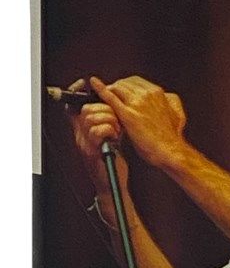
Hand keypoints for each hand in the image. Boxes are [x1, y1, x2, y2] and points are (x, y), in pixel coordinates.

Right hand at [67, 79, 128, 195]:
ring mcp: (84, 143)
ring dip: (110, 120)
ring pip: (91, 117)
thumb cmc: (112, 158)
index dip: (77, 94)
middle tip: (116, 120)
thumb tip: (110, 100)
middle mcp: (80, 135)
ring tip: (118, 130)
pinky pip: (98, 131)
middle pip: (85, 109)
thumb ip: (106, 119)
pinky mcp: (91, 151)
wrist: (112, 183)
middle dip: (105, 109)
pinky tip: (116, 137)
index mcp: (83, 130)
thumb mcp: (109, 134)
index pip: (72, 107)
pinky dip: (110, 130)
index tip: (82, 84)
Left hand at [89, 75, 186, 167]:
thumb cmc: (170, 135)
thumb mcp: (176, 112)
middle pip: (124, 83)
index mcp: (157, 92)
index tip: (120, 91)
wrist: (168, 149)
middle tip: (109, 96)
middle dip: (115, 88)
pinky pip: (111, 97)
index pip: (135, 80)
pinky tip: (94, 84)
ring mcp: (137, 103)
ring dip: (109, 91)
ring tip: (103, 99)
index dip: (125, 85)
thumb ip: (170, 101)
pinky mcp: (128, 114)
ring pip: (117, 88)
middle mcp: (147, 94)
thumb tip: (166, 97)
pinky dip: (101, 89)